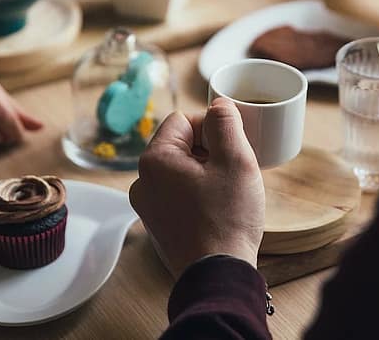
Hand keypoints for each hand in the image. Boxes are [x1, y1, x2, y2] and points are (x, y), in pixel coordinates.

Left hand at [129, 99, 264, 278]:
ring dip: (205, 172)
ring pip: (180, 169)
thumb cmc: (227, 219)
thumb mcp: (236, 160)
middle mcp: (142, 181)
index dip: (212, 127)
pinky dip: (198, 193)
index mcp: (155, 160)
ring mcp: (147, 205)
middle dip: (209, 150)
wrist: (218, 274)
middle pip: (180, 144)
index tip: (232, 147)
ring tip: (228, 191)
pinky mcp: (158, 224)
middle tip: (233, 170)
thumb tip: (219, 104)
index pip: (183, 120)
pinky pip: (178, 193)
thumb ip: (226, 122)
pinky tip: (219, 208)